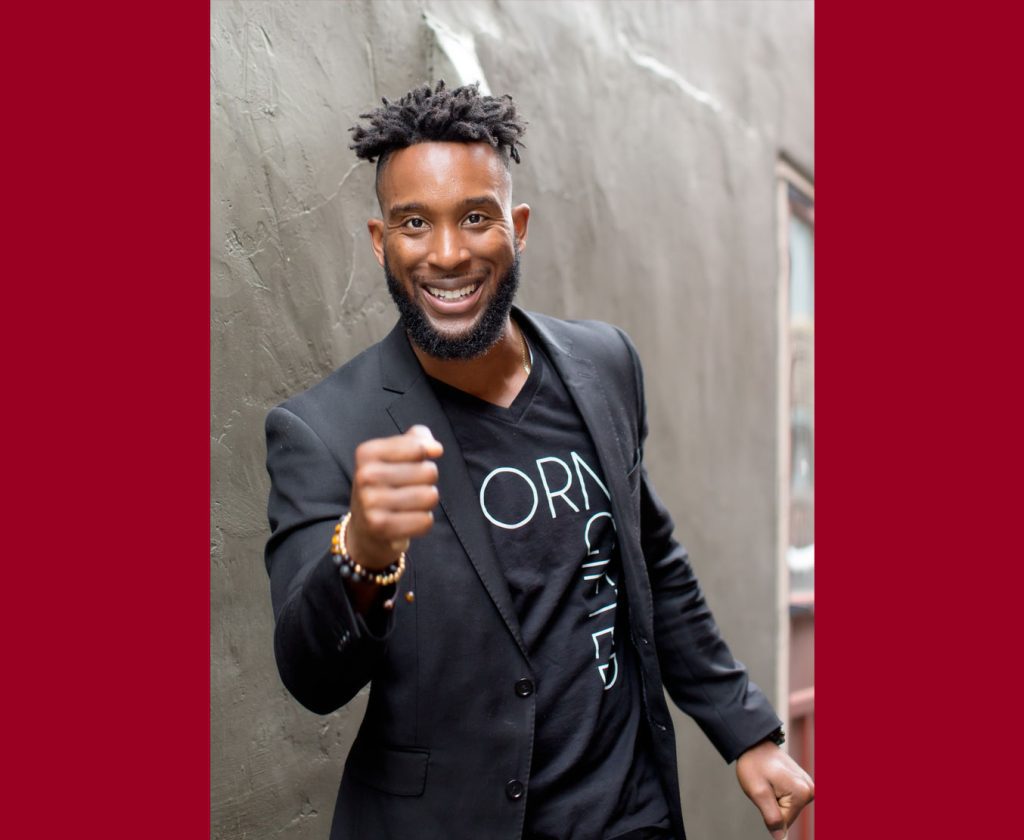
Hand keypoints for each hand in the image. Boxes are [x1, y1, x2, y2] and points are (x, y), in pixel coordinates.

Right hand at [347, 425, 442, 571]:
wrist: (365, 529)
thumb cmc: (386, 485)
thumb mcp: (395, 456)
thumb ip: (417, 439)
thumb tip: (436, 448)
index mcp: (367, 452)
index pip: (418, 448)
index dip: (426, 455)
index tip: (418, 462)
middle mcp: (365, 475)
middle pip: (429, 472)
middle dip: (428, 481)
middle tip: (410, 488)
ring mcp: (370, 502)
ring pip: (430, 496)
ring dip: (427, 502)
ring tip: (410, 505)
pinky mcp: (380, 527)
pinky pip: (425, 521)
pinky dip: (423, 522)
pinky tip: (408, 521)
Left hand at [736, 740, 813, 838]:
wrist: (754, 745)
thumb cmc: (754, 766)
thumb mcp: (758, 793)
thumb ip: (772, 818)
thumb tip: (780, 839)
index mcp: (802, 793)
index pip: (785, 822)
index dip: (769, 812)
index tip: (764, 793)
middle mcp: (810, 790)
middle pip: (789, 816)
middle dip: (774, 807)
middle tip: (766, 787)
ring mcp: (808, 787)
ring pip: (789, 810)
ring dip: (776, 802)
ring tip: (769, 784)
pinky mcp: (803, 785)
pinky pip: (790, 801)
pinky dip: (779, 797)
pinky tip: (774, 783)